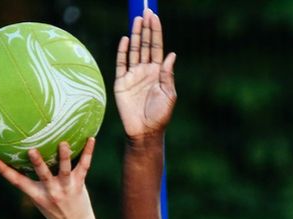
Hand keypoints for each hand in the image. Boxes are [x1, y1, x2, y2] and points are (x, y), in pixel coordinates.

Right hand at [0, 138, 96, 218]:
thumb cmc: (54, 209)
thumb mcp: (39, 199)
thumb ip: (31, 182)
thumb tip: (21, 157)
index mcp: (37, 194)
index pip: (17, 181)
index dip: (4, 171)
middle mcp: (51, 191)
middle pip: (42, 175)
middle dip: (37, 163)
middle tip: (31, 150)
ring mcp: (66, 188)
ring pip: (65, 170)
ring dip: (64, 156)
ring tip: (63, 143)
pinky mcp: (79, 185)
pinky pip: (84, 166)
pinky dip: (88, 153)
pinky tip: (91, 139)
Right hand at [114, 9, 176, 139]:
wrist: (144, 132)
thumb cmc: (159, 116)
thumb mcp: (169, 95)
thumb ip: (168, 75)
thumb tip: (171, 55)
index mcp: (158, 72)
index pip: (156, 47)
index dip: (156, 32)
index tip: (154, 17)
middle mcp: (145, 71)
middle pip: (145, 45)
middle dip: (146, 28)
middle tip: (145, 11)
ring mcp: (133, 75)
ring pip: (134, 50)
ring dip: (135, 35)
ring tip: (136, 20)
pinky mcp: (121, 83)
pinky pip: (121, 64)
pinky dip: (122, 51)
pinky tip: (125, 40)